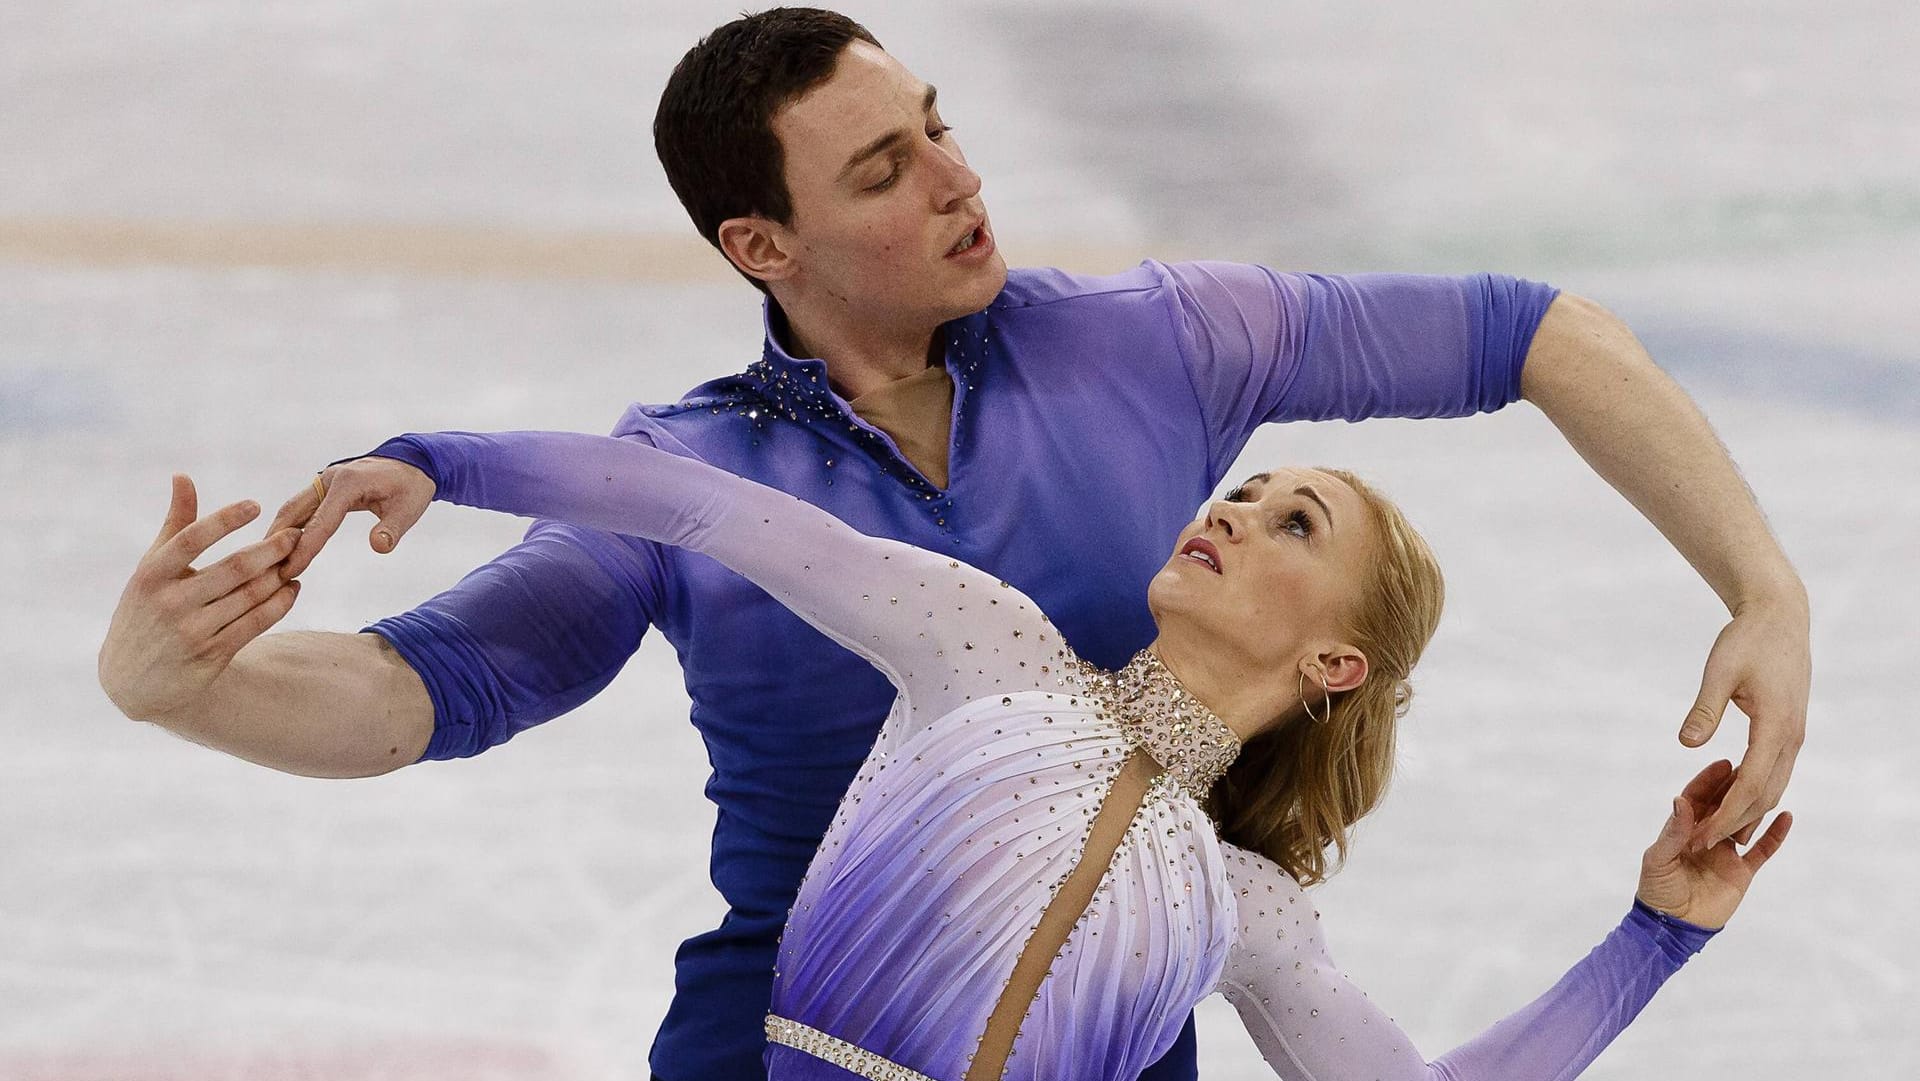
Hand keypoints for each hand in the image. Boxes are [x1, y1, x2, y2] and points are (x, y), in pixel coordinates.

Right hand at [99, 474, 302, 721]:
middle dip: (271, 549)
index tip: (256, 506)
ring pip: (250, 596)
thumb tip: (183, 476)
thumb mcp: (151, 569)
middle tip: (296, 534)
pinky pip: (256, 624)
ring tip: (298, 558)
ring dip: (279, 576)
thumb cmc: (146, 610)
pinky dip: (280, 604)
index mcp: (150, 574)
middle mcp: (169, 602)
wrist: (132, 680)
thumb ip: (174, 524)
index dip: (225, 520)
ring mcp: (190, 631)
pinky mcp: (211, 655)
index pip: (191, 539)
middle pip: (233, 568)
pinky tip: (293, 588)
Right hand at [268, 456, 435, 579]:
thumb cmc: (412, 487)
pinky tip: (279, 549)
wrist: (412, 463)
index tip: (289, 571)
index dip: (304, 548)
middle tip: (263, 571)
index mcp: (347, 484)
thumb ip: (393, 528)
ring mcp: (323, 482)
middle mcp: (328, 480)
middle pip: (292, 512)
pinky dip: (288, 528)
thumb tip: (378, 547)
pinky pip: (300, 509)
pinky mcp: (322, 488)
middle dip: (276, 541)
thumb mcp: (410, 508)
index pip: (321, 521)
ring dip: (277, 534)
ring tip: (264, 564)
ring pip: (291, 510)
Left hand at [1636, 759, 1791, 929]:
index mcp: (1683, 830)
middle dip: (1734, 787)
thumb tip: (1681, 801)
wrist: (1675, 927)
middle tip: (1750, 766)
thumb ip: (1673, 833)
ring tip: (1769, 784)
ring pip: (1745, 823)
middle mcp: (1706, 836)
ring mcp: (1726, 853)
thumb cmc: (1658, 892)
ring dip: (1755, 805)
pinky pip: (1762, 850)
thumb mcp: (1659, 860)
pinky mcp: (1742, 872)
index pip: (1697, 799)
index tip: (1724, 763)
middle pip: (1723, 806)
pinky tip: (1787, 816)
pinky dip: (1775, 835)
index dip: (1709, 781)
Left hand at [1678, 595, 1809, 849]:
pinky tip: (1735, 801)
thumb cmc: (1747, 640)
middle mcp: (1791, 737)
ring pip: (1774, 786)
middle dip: (1736, 823)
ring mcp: (1794, 734)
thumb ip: (1705, 709)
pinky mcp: (1790, 729)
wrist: (1780, 618)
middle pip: (1765, 794)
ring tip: (1720, 835)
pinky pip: (1776, 771)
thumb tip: (1687, 744)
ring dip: (1749, 812)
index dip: (1727, 814)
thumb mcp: (1719, 671)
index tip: (1703, 835)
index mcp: (1775, 727)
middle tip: (1705, 845)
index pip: (1750, 784)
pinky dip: (1757, 791)